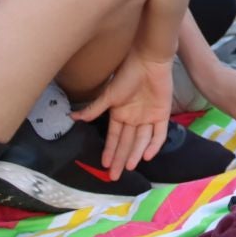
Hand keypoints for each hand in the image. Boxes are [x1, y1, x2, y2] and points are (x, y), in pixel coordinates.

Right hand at [71, 49, 173, 177]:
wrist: (149, 61)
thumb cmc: (127, 75)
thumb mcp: (109, 95)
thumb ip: (94, 109)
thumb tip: (73, 118)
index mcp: (120, 114)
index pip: (115, 137)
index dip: (110, 151)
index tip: (104, 165)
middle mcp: (134, 118)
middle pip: (127, 143)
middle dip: (120, 159)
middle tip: (114, 176)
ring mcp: (148, 117)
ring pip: (142, 141)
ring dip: (135, 154)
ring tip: (129, 167)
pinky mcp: (162, 114)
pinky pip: (159, 134)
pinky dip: (154, 145)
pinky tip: (147, 156)